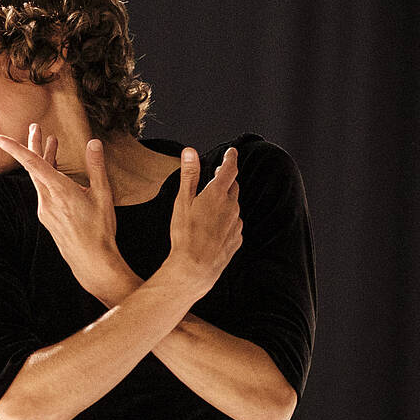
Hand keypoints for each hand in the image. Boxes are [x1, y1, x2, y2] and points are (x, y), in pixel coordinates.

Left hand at [0, 124, 131, 299]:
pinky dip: (48, 177)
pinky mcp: (47, 217)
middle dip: (33, 145)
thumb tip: (93, 143)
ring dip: (45, 160)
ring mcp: (45, 209)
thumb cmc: (99, 229)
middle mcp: (47, 198)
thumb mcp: (103, 195)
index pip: (32, 164)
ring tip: (51, 143)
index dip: (15, 148)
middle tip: (34, 127)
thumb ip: (96, 167)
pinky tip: (58, 174)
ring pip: (40, 179)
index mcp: (59, 190)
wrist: (90, 260)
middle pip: (34, 167)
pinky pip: (44, 191)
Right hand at [166, 147, 241, 297]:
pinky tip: (213, 228)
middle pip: (233, 187)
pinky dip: (226, 220)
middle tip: (217, 175)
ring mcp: (236, 223)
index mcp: (217, 194)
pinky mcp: (237, 238)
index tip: (231, 152)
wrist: (195, 268)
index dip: (231, 158)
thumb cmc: (185, 234)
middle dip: (226, 180)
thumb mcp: (182, 201)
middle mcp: (231, 206)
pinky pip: (234, 223)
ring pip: (233, 206)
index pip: (229, 169)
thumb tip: (190, 151)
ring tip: (209, 207)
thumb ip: (188, 175)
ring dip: (225, 201)